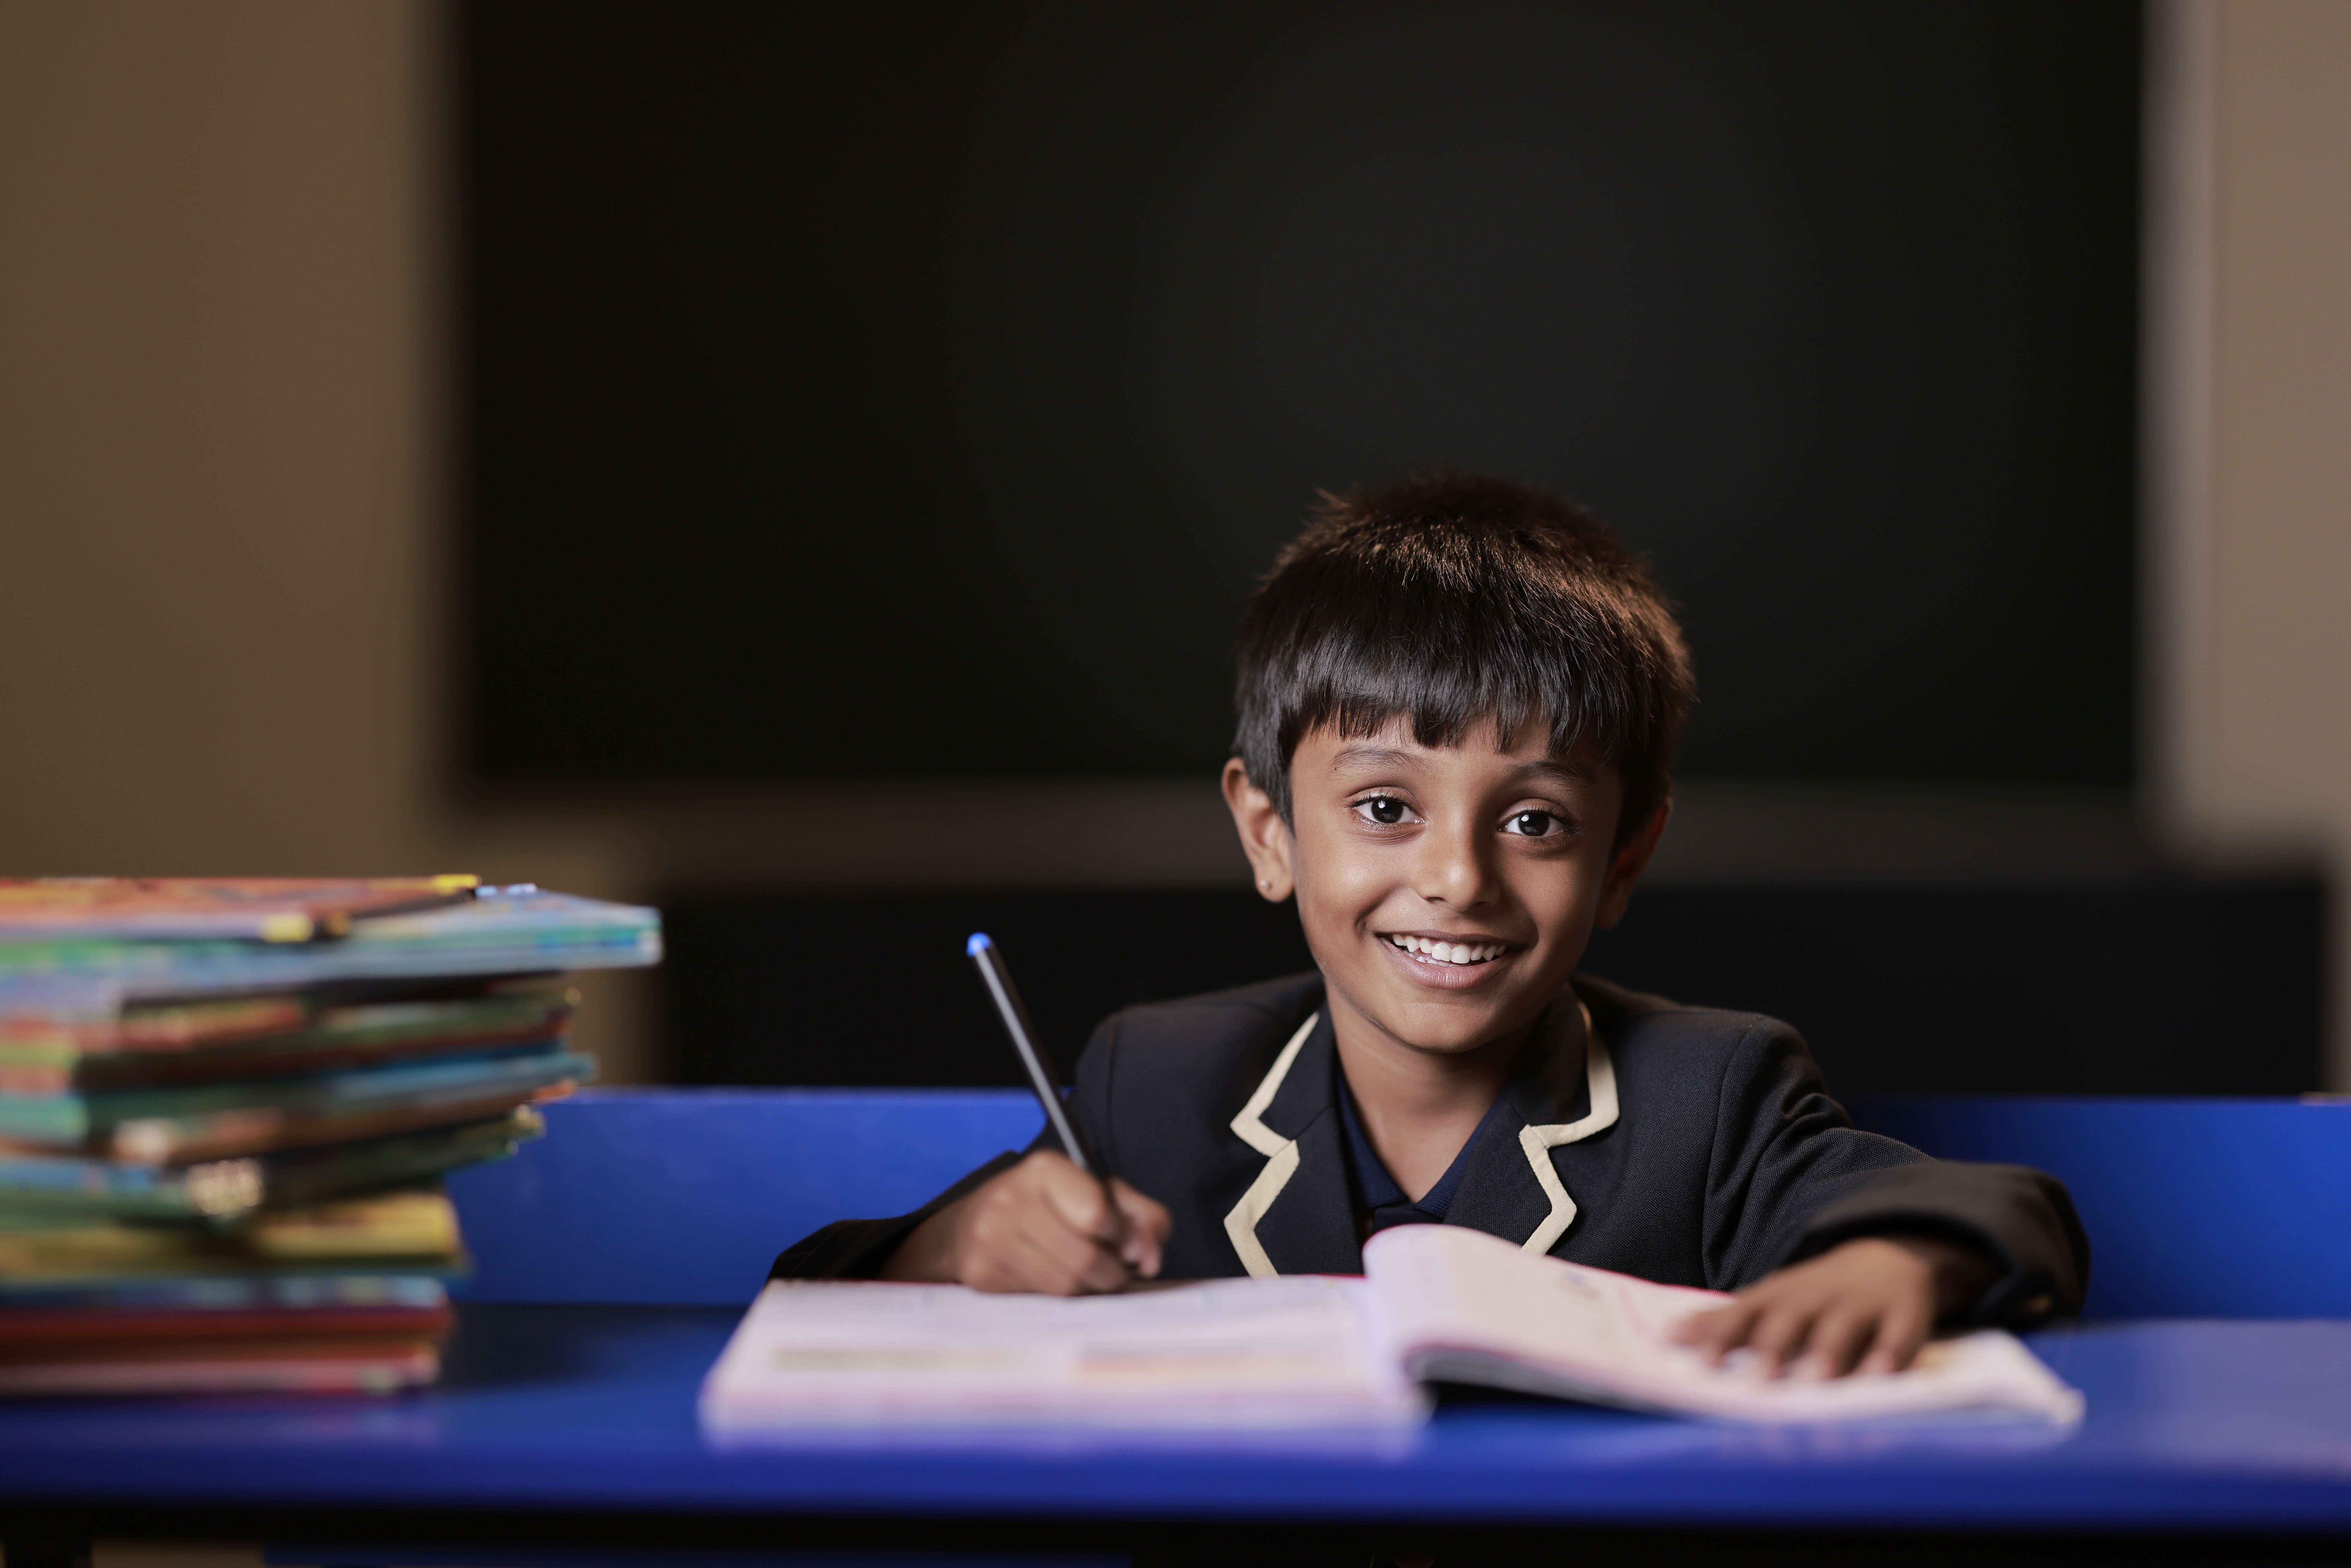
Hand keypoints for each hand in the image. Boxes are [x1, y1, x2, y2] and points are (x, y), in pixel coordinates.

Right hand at [880, 1150, 1170, 1293]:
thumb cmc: (1052, 1207)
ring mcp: (990, 1236)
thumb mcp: (1101, 1195)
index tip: (1126, 1245)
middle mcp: (1011, 1197)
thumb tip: (1150, 1260)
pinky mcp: (980, 1271)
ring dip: (1087, 1289)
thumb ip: (1141, 1218)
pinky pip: (1038, 1299)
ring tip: (1086, 1276)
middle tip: (1112, 1270)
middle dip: (1110, 1273)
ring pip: (1063, 1286)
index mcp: (1045, 1169)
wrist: (976, 1221)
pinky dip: (1057, 1297)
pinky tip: (1053, 1278)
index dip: (1122, 1237)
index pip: (1096, 1214)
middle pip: (1084, 1258)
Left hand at [1669, 1236, 1997, 1377]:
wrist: (1887, 1254)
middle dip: (1773, 1345)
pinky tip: (1882, 1376)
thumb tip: (1666, 1336)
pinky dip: (1891, 1355)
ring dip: (1828, 1352)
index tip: (1700, 1362)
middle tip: (1758, 1378)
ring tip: (1815, 1381)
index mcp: (1779, 1296)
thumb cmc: (1814, 1294)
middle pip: (1791, 1318)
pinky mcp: (1902, 1317)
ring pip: (1842, 1327)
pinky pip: (1898, 1336)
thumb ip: (1722, 1322)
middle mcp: (1816, 1298)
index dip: (1723, 1336)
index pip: (1744, 1313)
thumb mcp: (1768, 1301)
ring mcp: (1860, 1305)